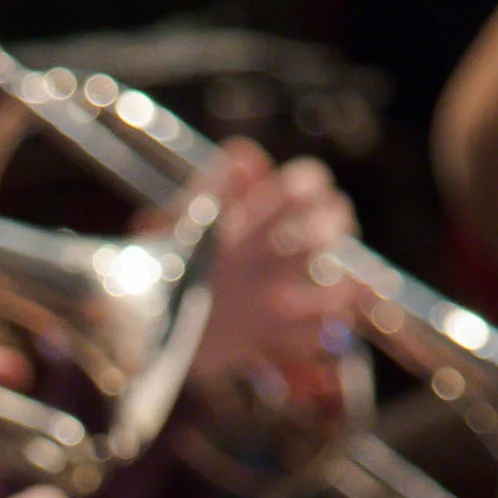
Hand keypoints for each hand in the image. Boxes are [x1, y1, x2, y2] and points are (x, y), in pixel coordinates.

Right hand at [177, 139, 356, 405]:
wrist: (137, 334)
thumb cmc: (156, 273)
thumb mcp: (180, 221)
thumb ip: (215, 184)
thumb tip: (247, 154)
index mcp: (235, 231)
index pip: (293, 192)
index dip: (310, 182)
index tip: (312, 186)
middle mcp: (254, 267)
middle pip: (318, 234)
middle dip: (334, 221)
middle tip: (335, 219)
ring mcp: (262, 309)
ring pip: (327, 291)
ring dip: (349, 281)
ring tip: (360, 278)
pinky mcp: (261, 343)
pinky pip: (312, 339)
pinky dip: (331, 329)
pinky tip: (342, 318)